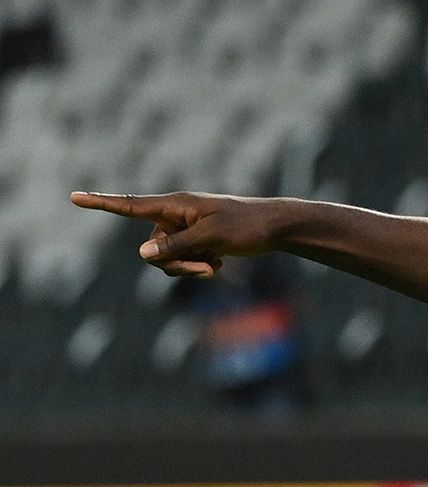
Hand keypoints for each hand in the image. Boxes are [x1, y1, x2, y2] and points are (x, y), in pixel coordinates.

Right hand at [70, 191, 281, 278]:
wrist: (273, 228)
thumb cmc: (245, 226)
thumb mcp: (210, 237)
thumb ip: (176, 246)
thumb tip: (143, 254)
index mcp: (175, 205)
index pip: (131, 205)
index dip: (101, 203)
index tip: (74, 197)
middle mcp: (175, 216)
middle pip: (153, 249)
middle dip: (175, 263)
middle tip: (206, 264)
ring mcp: (185, 230)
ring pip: (167, 260)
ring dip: (189, 268)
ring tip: (215, 263)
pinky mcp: (195, 242)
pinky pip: (183, 263)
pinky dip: (199, 267)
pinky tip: (219, 262)